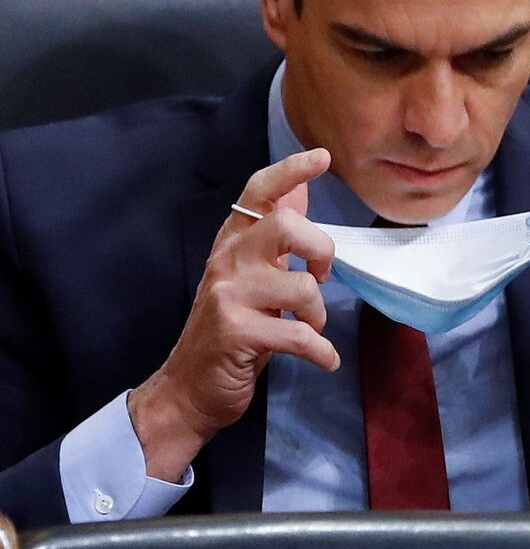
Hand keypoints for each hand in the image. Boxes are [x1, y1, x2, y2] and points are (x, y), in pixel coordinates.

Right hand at [128, 148, 335, 480]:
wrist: (187, 391)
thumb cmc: (228, 334)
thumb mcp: (250, 280)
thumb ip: (274, 240)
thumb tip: (300, 193)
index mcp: (231, 243)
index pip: (258, 192)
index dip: (291, 170)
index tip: (322, 157)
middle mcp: (227, 260)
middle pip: (288, 226)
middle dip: (322, 253)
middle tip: (320, 279)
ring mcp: (229, 295)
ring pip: (302, 286)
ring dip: (318, 316)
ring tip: (308, 329)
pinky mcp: (237, 332)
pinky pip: (299, 335)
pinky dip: (321, 352)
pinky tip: (323, 359)